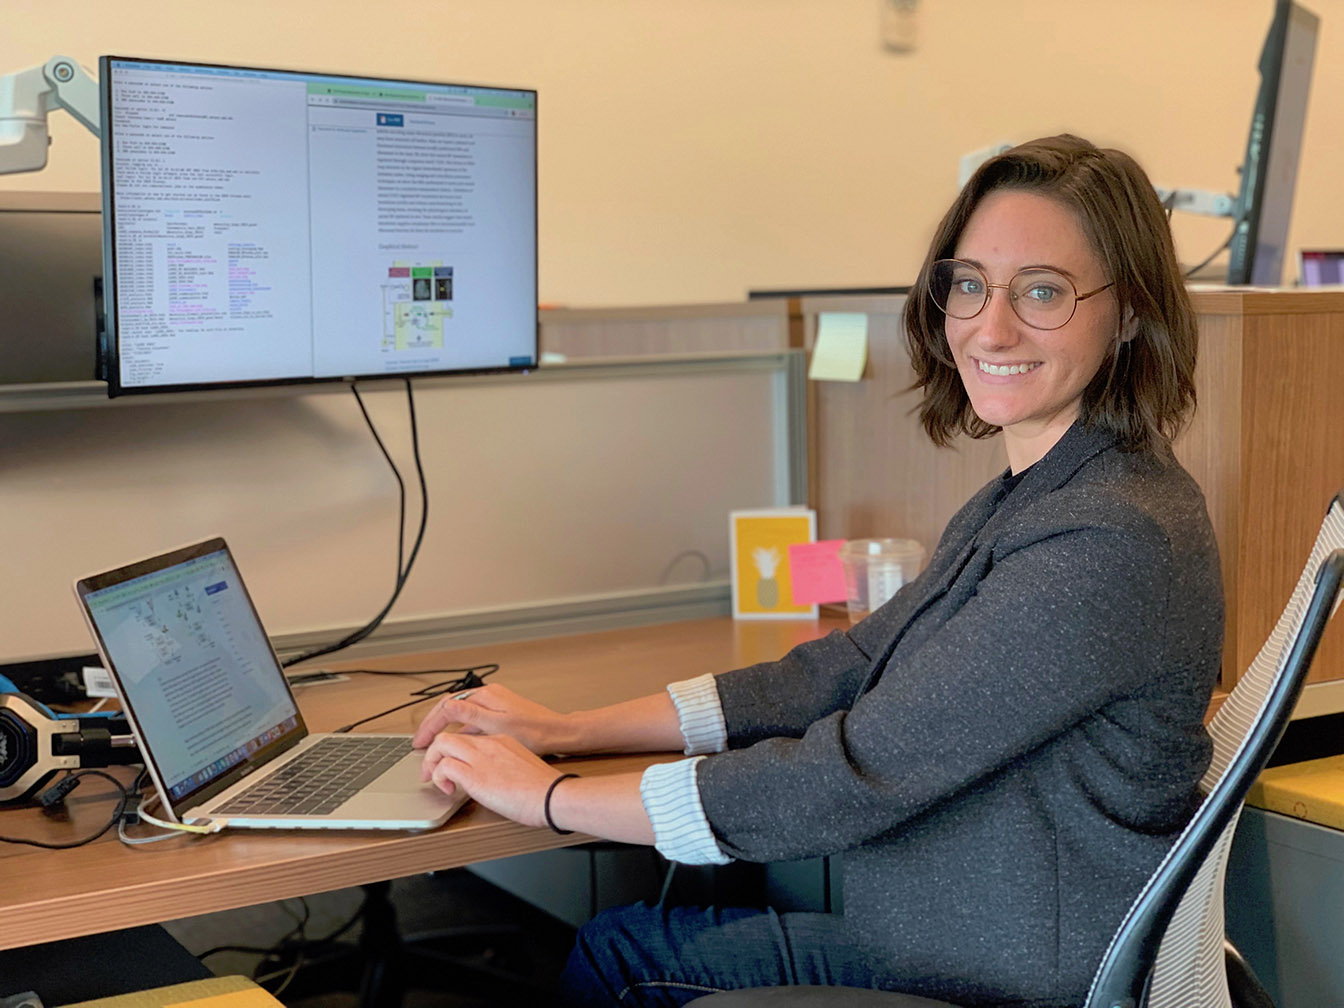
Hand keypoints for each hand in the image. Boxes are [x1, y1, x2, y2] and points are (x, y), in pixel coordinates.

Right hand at [412, 683, 571, 753]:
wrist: (557, 733)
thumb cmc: (533, 731)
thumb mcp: (497, 726)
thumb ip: (471, 716)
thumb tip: (446, 708)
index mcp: (485, 696)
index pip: (447, 706)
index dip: (430, 725)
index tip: (420, 741)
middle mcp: (487, 696)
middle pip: (450, 708)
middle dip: (432, 725)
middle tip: (419, 743)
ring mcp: (493, 705)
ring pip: (460, 715)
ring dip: (444, 729)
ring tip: (432, 745)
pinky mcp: (499, 716)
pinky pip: (471, 721)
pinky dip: (459, 732)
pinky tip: (457, 746)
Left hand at [419, 730, 561, 827]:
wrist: (552, 795)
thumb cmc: (543, 788)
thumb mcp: (521, 767)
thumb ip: (502, 767)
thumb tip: (489, 780)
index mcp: (501, 740)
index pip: (467, 736)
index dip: (452, 750)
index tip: (448, 762)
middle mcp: (489, 744)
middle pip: (448, 735)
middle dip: (433, 753)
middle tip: (431, 771)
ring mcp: (481, 757)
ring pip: (440, 744)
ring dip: (431, 762)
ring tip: (434, 779)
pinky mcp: (475, 775)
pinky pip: (444, 767)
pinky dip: (438, 777)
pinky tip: (448, 790)